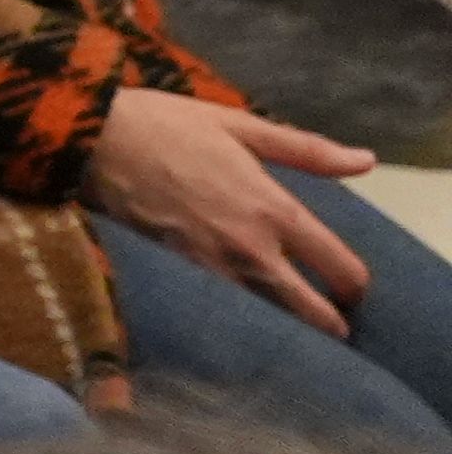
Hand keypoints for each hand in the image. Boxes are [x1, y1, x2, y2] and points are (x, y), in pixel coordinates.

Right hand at [88, 86, 376, 333]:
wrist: (88, 141)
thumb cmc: (164, 125)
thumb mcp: (239, 125)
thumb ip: (306, 150)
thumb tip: (365, 161)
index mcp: (273, 209)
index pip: (339, 267)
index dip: (356, 286)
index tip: (352, 289)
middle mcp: (251, 249)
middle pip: (311, 312)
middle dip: (330, 323)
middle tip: (333, 322)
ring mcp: (213, 268)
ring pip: (270, 319)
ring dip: (290, 327)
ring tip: (297, 328)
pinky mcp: (180, 276)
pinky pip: (227, 311)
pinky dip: (246, 320)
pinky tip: (247, 317)